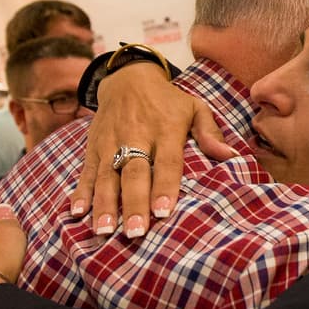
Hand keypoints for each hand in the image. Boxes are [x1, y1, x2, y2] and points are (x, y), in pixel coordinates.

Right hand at [69, 63, 235, 234]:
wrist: (128, 77)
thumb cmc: (168, 100)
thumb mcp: (194, 107)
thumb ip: (210, 132)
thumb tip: (231, 156)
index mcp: (165, 129)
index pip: (166, 162)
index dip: (164, 186)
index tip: (164, 212)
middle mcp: (135, 136)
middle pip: (134, 172)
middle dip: (133, 203)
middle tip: (135, 231)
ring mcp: (110, 142)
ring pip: (107, 175)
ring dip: (105, 204)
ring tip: (105, 231)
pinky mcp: (93, 146)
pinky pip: (86, 171)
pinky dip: (80, 192)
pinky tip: (77, 213)